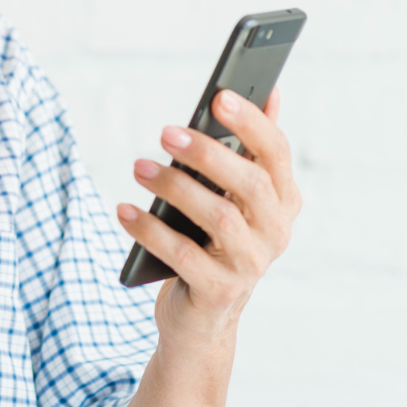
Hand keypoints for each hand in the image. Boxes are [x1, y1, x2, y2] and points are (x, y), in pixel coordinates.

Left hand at [117, 87, 300, 345]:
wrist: (202, 316)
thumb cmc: (215, 241)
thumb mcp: (235, 196)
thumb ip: (250, 149)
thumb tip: (269, 90)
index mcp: (282, 200)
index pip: (276, 153)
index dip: (252, 122)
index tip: (219, 96)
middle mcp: (275, 233)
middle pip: (249, 184)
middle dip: (207, 154)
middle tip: (165, 132)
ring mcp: (250, 266)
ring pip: (219, 218)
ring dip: (174, 188)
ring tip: (138, 167)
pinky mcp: (219, 292)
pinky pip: (184, 256)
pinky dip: (150, 230)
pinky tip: (124, 210)